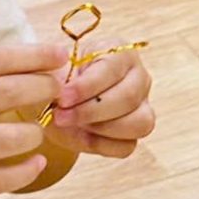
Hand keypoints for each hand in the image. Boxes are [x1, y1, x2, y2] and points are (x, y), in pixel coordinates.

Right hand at [0, 40, 69, 198]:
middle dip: (42, 89)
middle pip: (5, 93)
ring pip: (6, 139)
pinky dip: (25, 172)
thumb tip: (35, 65)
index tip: (61, 56)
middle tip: (59, 91)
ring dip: (34, 131)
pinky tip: (37, 162)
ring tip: (39, 129)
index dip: (33, 56)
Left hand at [50, 45, 154, 159]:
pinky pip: (128, 145)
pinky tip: (82, 136)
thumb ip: (57, 77)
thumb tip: (59, 89)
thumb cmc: (62, 80)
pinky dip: (103, 145)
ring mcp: (143, 106)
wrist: (60, 101)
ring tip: (73, 125)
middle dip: (90, 110)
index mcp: (121, 53)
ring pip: (138, 123)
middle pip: (128, 97)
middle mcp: (139, 77)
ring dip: (100, 129)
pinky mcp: (136, 132)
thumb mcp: (56, 72)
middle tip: (61, 115)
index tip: (63, 97)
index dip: (86, 86)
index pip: (111, 69)